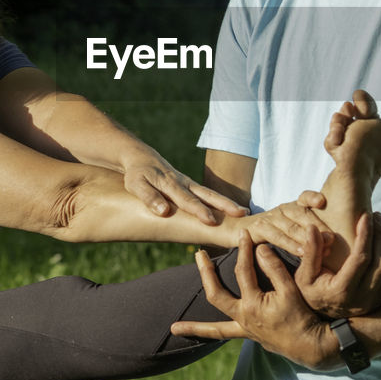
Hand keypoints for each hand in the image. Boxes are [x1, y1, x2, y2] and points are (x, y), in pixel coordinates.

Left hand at [122, 154, 247, 224]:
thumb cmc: (137, 174)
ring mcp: (189, 184)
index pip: (186, 200)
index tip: (210, 221)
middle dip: (224, 205)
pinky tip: (232, 210)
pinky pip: (207, 194)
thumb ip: (149, 197)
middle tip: (241, 214)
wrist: (141, 157)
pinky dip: (220, 202)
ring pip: (210, 194)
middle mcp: (184, 183)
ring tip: (244, 212)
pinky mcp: (191, 186)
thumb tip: (164, 212)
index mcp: (170, 184)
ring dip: (227, 203)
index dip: (198, 211)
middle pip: (206, 195)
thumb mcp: (136, 185)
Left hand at [170, 232, 340, 370]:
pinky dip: (204, 334)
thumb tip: (260, 247)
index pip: (243, 271)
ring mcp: (243, 329)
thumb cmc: (303, 315)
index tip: (243, 233)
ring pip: (214, 326)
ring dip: (194, 325)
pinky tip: (183, 334)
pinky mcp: (247, 334)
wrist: (310, 345)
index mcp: (254, 304)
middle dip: (206, 273)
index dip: (243, 250)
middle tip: (198, 253)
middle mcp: (244, 317)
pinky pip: (222, 335)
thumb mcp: (292, 289)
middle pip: (216, 294)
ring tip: (173, 327)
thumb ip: (275, 268)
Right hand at [238, 191, 331, 256]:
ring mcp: (269, 218)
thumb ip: (307, 232)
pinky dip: (290, 244)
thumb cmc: (267, 233)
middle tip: (332, 240)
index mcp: (291, 207)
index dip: (312, 197)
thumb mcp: (289, 230)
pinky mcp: (257, 228)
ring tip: (322, 248)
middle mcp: (281, 209)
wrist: (234, 232)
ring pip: (291, 226)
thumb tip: (331, 240)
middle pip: (302, 214)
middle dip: (318, 227)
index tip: (323, 202)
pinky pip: (277, 236)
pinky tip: (302, 252)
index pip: (304, 198)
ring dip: (307, 238)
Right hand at [295, 212, 380, 317]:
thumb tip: (313, 228)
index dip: (365, 235)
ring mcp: (375, 300)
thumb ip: (310, 252)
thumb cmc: (311, 292)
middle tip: (375, 216)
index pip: (361, 258)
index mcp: (343, 291)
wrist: (323, 318)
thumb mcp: (304, 275)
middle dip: (380, 234)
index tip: (365, 216)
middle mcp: (363, 299)